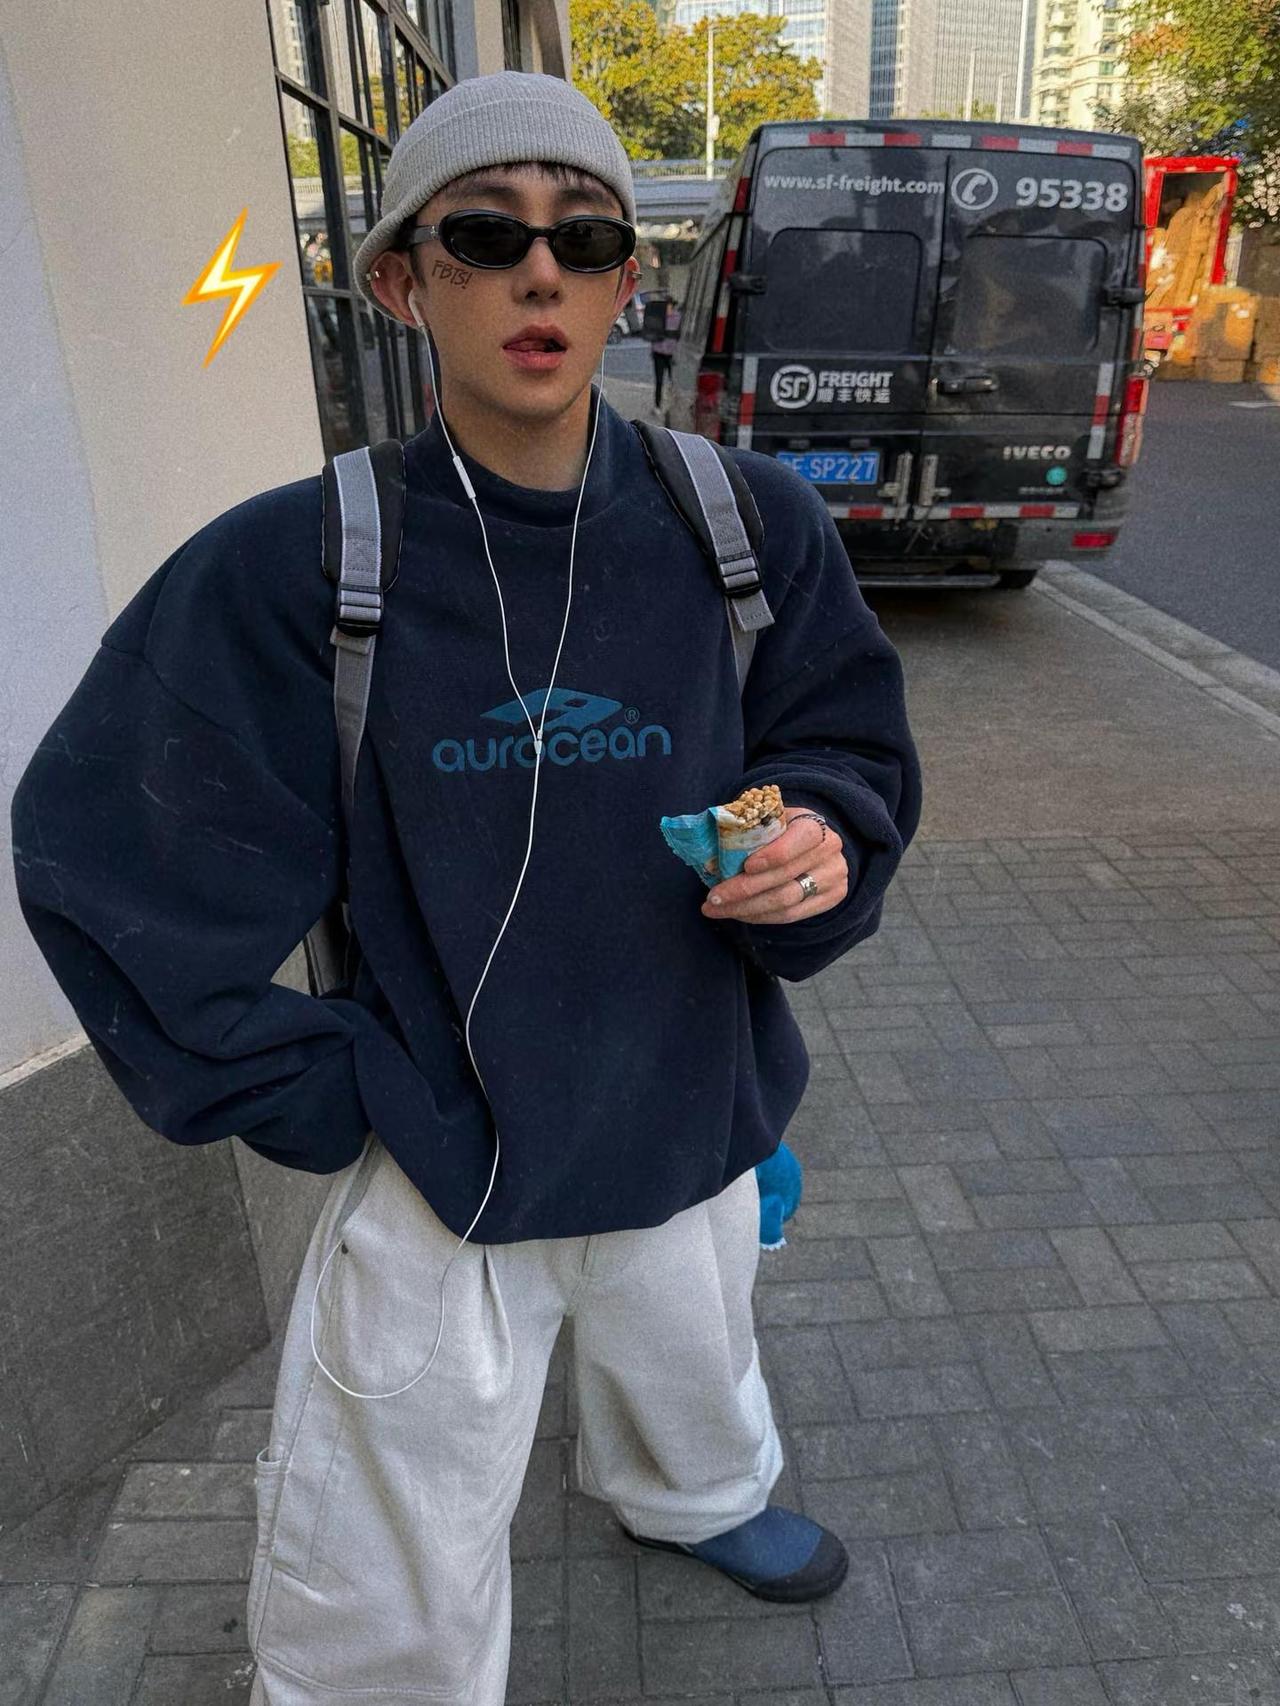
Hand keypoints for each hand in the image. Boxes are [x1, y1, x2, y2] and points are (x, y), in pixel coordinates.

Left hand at [700, 805, 848, 923]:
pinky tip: (737, 913)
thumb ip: (746, 827)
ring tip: (717, 909)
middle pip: (785, 877)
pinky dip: (760, 916)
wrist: (813, 844)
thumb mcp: (768, 820)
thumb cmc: (781, 830)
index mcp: (814, 825)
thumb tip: (709, 845)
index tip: (745, 866)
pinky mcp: (831, 899)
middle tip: (713, 898)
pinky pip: (791, 915)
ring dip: (746, 908)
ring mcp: (834, 877)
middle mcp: (829, 851)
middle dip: (744, 890)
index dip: (772, 855)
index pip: (798, 840)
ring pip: (786, 901)